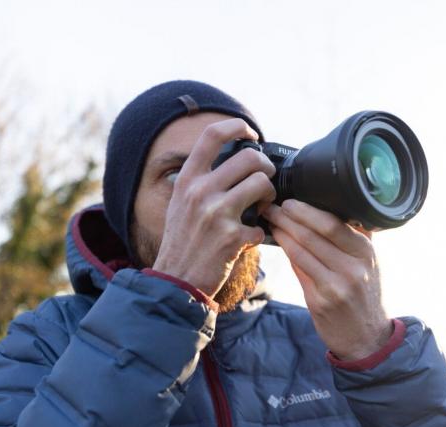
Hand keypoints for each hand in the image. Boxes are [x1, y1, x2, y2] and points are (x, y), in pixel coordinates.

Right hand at [153, 118, 275, 297]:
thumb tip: (232, 163)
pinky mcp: (232, 237)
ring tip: (264, 206)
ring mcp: (217, 213)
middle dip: (266, 167)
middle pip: (249, 157)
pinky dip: (259, 232)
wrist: (175, 281)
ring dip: (270, 195)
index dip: (236, 126)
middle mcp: (200, 192)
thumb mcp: (180, 204)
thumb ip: (201, 182)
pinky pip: (261, 224)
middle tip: (265, 179)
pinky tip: (249, 238)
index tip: (251, 133)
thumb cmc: (182, 242)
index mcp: (187, 180)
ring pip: (262, 184)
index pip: (211, 135)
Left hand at [262, 200, 391, 359]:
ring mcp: (336, 285)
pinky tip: (277, 242)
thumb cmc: (364, 294)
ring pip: (302, 250)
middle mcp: (353, 267)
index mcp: (366, 252)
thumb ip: (353, 239)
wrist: (367, 337)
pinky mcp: (320, 300)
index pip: (333, 224)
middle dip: (289, 217)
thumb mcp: (369, 263)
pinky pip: (298, 269)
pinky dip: (286, 251)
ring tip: (270, 220)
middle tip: (272, 206)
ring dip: (282, 232)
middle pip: (314, 234)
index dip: (307, 211)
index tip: (290, 201)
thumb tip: (327, 210)